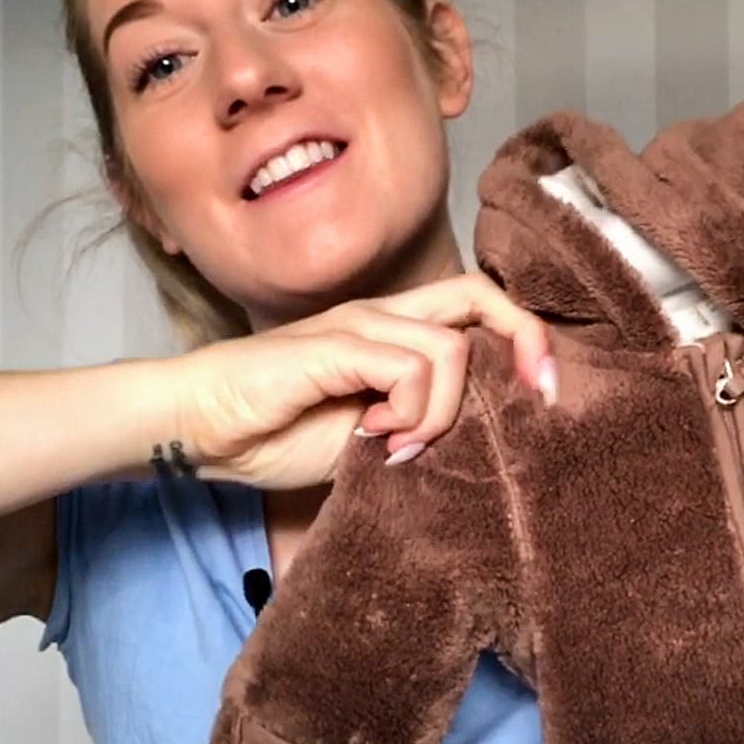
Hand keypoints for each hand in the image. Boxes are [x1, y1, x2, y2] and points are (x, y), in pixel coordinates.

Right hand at [167, 274, 555, 488]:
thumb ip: (421, 428)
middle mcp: (383, 316)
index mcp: (395, 332)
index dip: (526, 341)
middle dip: (526, 345)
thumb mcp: (372, 438)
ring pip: (449, 351)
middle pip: (481, 296)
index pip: (480, 308)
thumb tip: (485, 446)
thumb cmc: (275, 432)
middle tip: (532, 403)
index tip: (545, 396)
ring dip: (442, 413)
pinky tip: (375, 439)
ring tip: (399, 446)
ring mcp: (357, 326)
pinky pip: (408, 367)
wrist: (198, 427)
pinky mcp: (333, 344)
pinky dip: (411, 412)